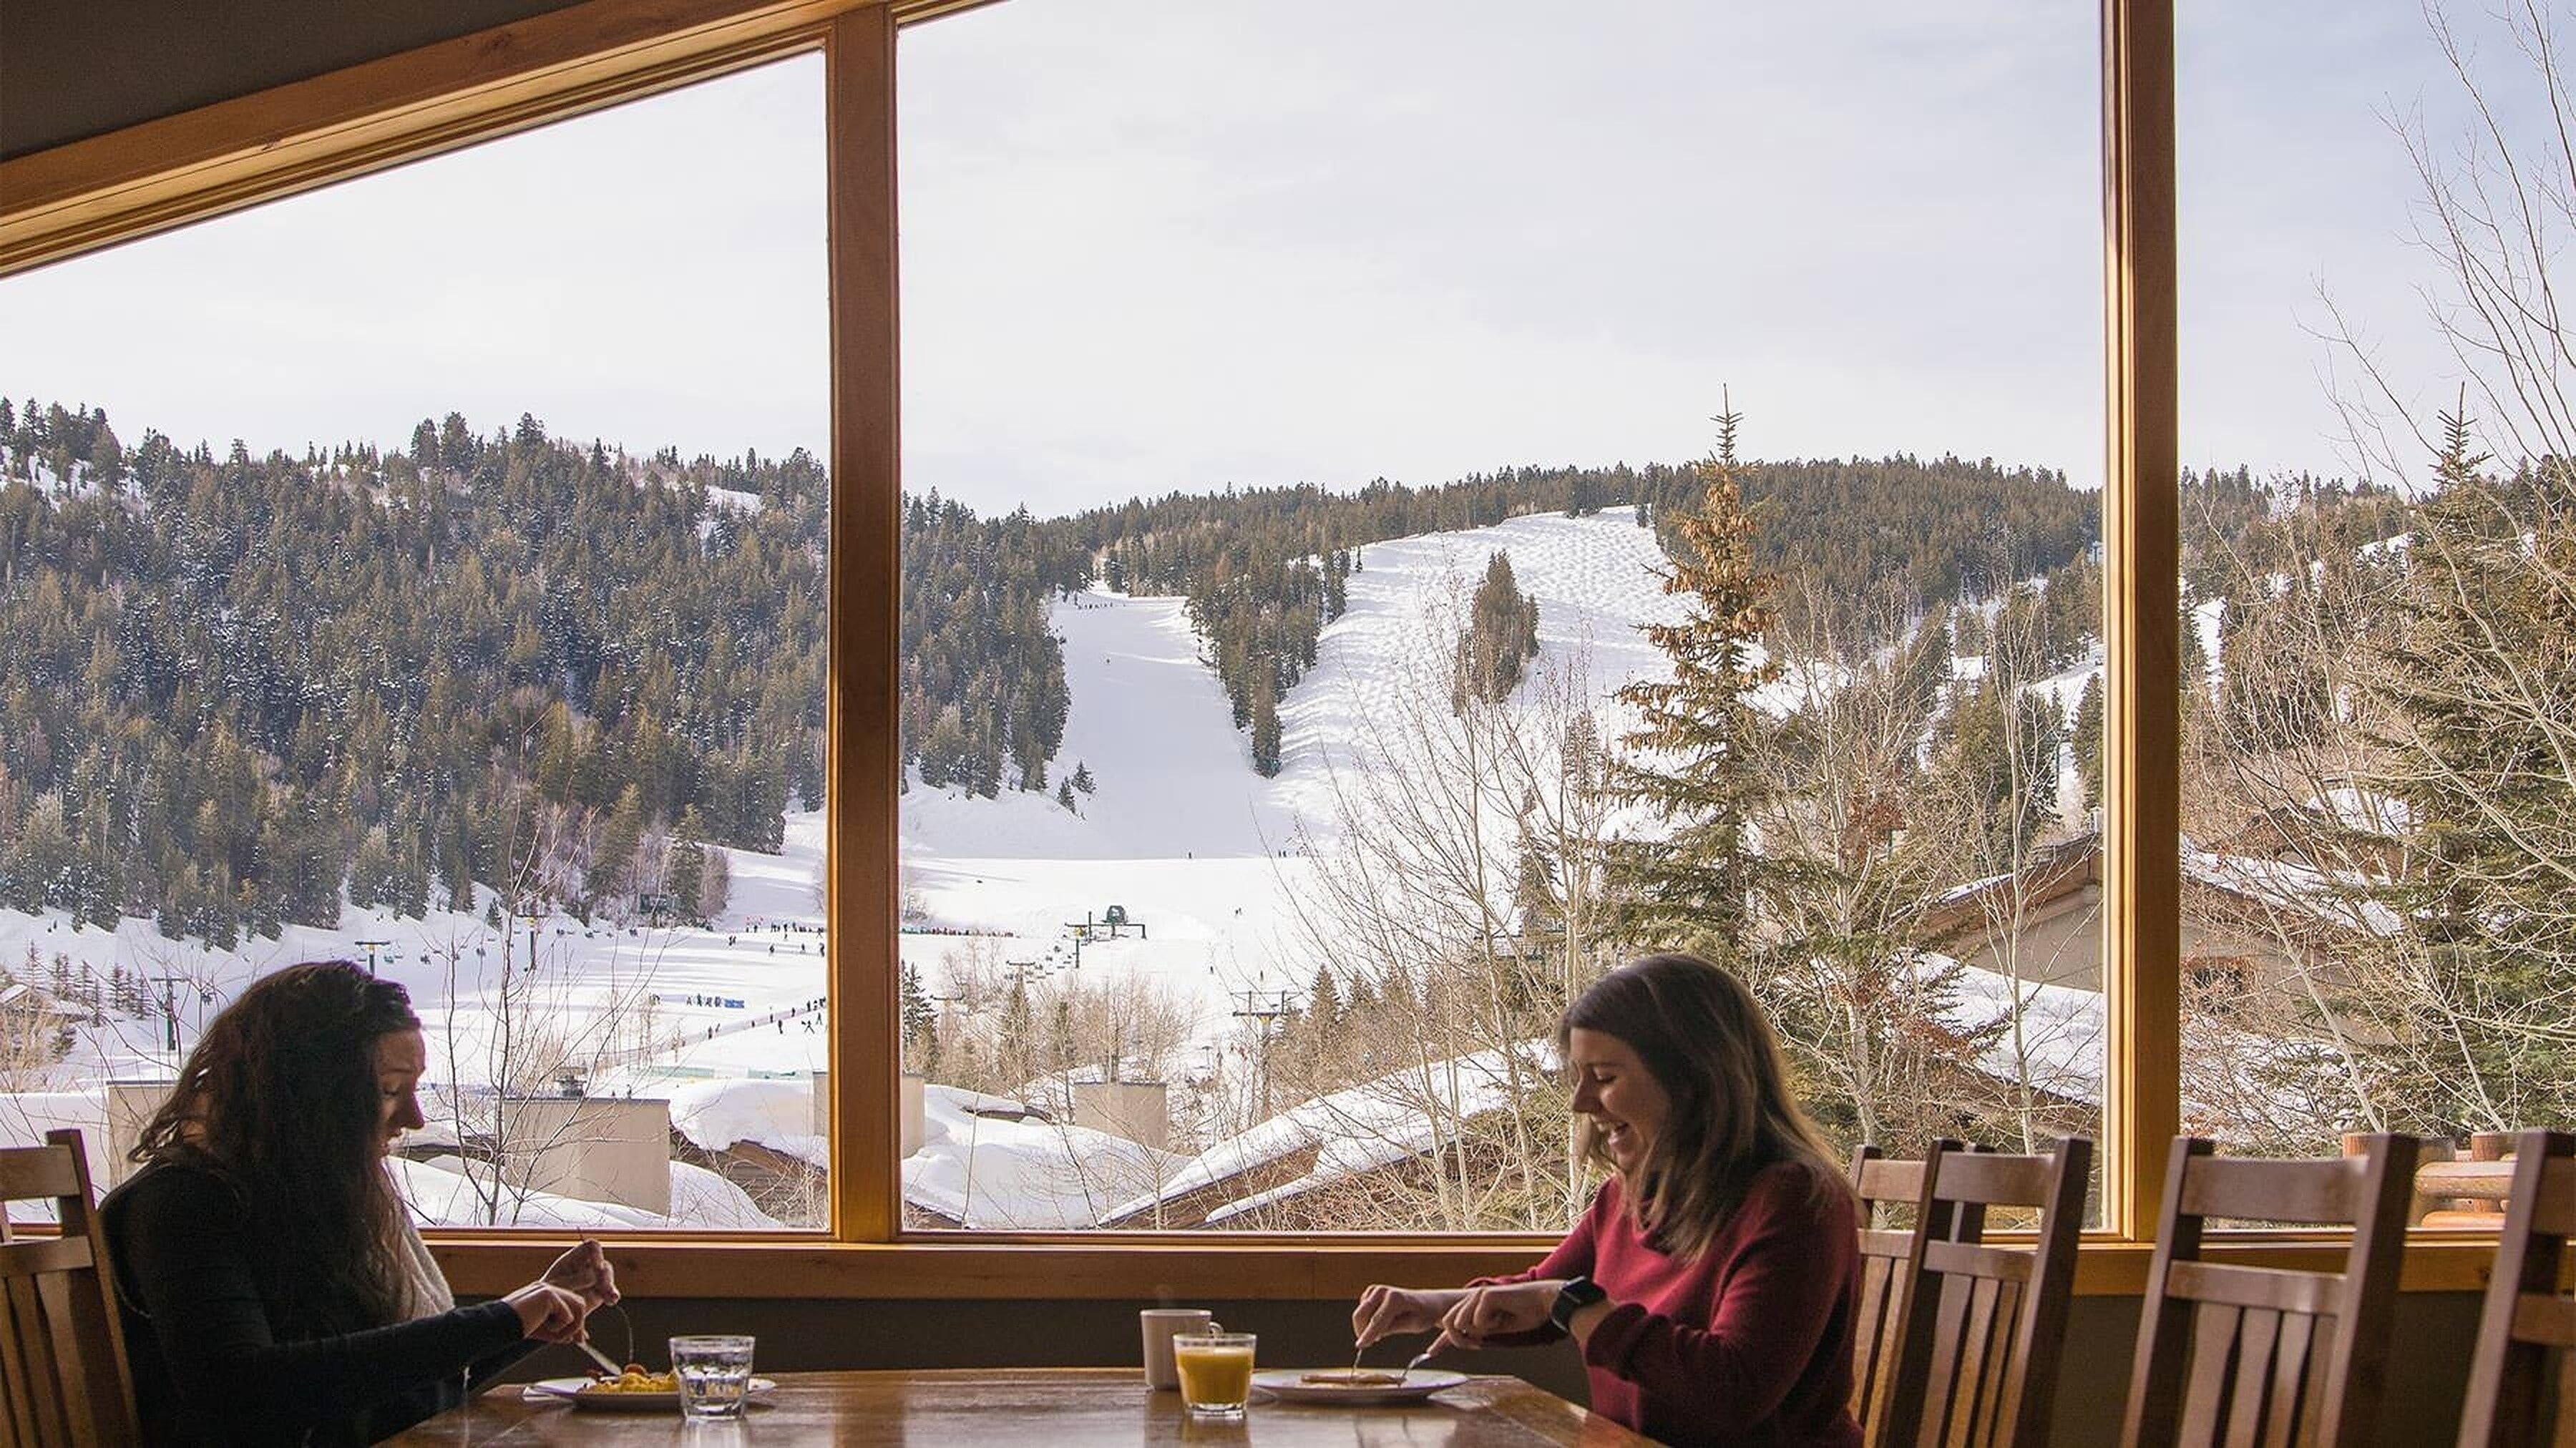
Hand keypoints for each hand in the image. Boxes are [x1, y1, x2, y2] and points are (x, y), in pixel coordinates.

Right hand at [503, 1282, 590, 1343]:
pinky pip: (567, 1316)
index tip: (582, 1337)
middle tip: (579, 1341)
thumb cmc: (517, 1329)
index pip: (571, 1303)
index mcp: (545, 1295)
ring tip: (556, 1337)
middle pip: (579, 1303)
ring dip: (571, 1327)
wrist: (497, 1328)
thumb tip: (580, 1338)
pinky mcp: (548, 1296)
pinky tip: (542, 1328)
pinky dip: (559, 1329)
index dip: (579, 1320)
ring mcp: (549, 1290)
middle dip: (580, 1324)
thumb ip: (562, 1331)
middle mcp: (548, 1289)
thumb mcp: (545, 1331)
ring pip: (577, 1308)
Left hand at [543, 1239, 619, 1311]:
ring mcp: (593, 1280)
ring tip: (610, 1298)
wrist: (544, 1312)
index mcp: (573, 1259)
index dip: (597, 1253)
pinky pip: (610, 1292)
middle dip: (605, 1275)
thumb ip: (573, 1279)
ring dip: (610, 1286)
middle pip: (602, 1263)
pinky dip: (612, 1295)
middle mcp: (586, 1267)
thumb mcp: (555, 1286)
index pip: (591, 1247)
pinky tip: (611, 1301)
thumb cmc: (545, 1296)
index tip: (597, 1267)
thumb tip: (593, 1274)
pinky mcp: (598, 1293)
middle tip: (604, 1288)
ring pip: (607, 1276)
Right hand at [1351, 1285, 1462, 1349]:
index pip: (1376, 1321)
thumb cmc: (1422, 1316)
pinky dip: (1367, 1320)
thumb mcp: (1412, 1326)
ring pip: (1359, 1313)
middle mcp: (1383, 1291)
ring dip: (1365, 1326)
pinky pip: (1362, 1310)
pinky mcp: (1371, 1291)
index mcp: (1395, 1299)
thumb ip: (1392, 1329)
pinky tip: (1380, 1323)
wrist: (1427, 1303)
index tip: (1359, 1346)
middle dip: (1362, 1330)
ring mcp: (1376, 1289)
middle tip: (1369, 1344)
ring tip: (1383, 1332)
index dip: (1367, 1335)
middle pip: (1361, 1313)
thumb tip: (1372, 1335)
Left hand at [1438, 1280, 1559, 1347]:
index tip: (1431, 1353)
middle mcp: (1473, 1298)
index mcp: (1475, 1306)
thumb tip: (1468, 1340)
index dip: (1441, 1340)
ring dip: (1478, 1331)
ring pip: (1461, 1322)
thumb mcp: (1498, 1329)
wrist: (1545, 1301)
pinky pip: (1477, 1320)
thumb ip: (1480, 1333)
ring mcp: (1479, 1294)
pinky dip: (1490, 1324)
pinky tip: (1503, 1316)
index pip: (1452, 1323)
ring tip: (1497, 1324)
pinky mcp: (1487, 1295)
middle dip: (1459, 1340)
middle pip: (1450, 1323)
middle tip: (1477, 1345)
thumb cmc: (1525, 1313)